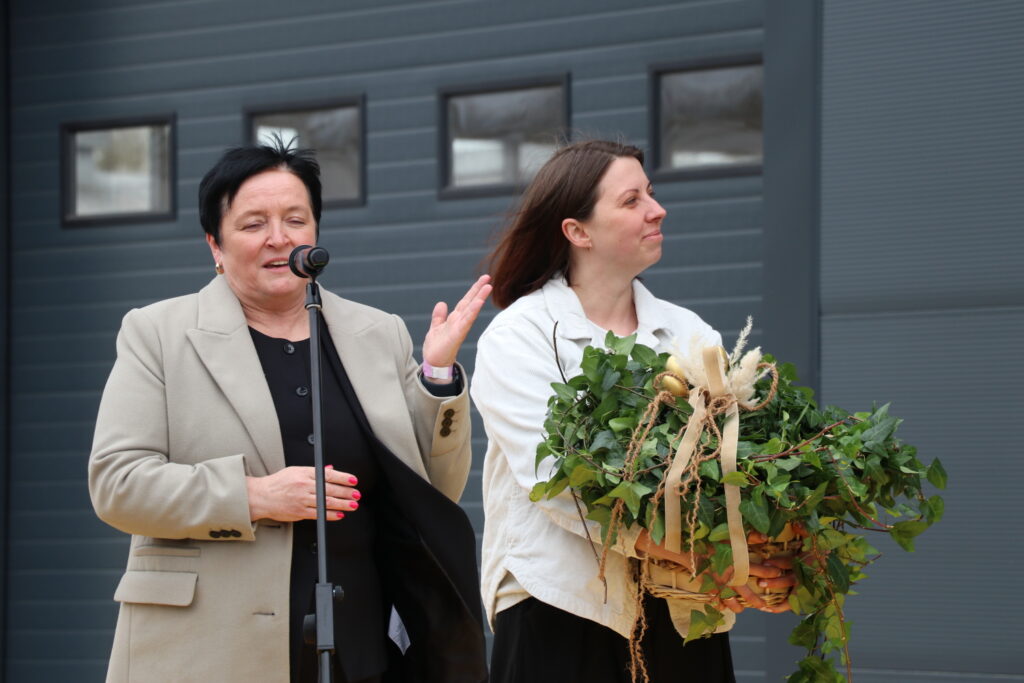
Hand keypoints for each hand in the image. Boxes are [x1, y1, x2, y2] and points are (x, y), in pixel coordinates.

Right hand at [246, 465, 360, 521]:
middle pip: (330, 489)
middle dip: (346, 492)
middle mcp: (304, 486)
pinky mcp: (299, 512)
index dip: (343, 477)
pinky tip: (339, 514)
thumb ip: (314, 472)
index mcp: (304, 473)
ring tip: (352, 505)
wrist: (261, 496)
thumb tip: (331, 470)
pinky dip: (330, 515)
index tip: (353, 480)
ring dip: (342, 504)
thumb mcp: (296, 471)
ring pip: (326, 502)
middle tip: (356, 494)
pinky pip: (318, 514)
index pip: (328, 474)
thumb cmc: (278, 483)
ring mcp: (302, 499)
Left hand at [421, 275, 492, 370]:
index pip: (466, 301)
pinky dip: (472, 312)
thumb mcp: (436, 327)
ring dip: (479, 298)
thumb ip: (439, 316)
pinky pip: (466, 321)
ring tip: (487, 287)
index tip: (483, 280)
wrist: (434, 363)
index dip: (473, 290)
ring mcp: (459, 328)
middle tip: (488, 278)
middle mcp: (459, 321)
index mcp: (455, 319)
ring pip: (471, 310)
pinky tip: (477, 303)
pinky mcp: (456, 335)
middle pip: (470, 303)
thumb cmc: (437, 347)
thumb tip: (442, 303)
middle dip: (479, 290)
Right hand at [635, 529, 796, 613]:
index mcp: (736, 561)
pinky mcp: (704, 583)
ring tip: (740, 610)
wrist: (684, 544)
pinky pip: (711, 597)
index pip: (758, 569)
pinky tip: (719, 608)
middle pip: (746, 591)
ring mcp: (716, 581)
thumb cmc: (708, 536)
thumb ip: (748, 535)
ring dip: (736, 606)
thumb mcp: (729, 533)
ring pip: (729, 599)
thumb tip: (765, 536)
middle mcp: (728, 574)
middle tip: (765, 607)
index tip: (778, 574)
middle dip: (756, 600)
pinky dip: (716, 604)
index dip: (770, 573)